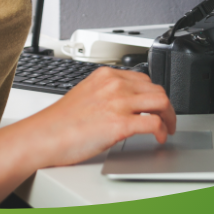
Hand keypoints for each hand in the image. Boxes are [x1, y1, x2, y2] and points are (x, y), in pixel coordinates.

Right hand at [28, 66, 176, 167]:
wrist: (44, 136)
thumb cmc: (60, 122)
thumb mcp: (86, 94)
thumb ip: (106, 94)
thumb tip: (122, 104)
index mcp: (105, 75)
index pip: (143, 79)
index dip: (154, 94)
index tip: (156, 105)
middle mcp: (114, 85)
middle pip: (156, 89)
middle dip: (167, 106)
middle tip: (167, 119)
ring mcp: (118, 103)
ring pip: (161, 103)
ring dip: (169, 118)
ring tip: (167, 129)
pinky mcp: (120, 124)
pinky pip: (153, 123)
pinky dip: (162, 131)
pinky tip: (159, 138)